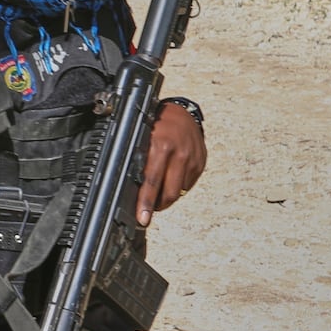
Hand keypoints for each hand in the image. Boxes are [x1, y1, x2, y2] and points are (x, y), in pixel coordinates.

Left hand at [136, 100, 206, 225]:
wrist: (182, 112)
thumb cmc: (157, 123)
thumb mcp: (142, 136)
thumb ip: (139, 158)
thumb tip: (131, 185)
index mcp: (160, 147)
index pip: (151, 181)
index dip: (146, 202)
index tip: (143, 217)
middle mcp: (179, 154)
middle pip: (168, 192)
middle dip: (157, 206)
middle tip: (147, 210)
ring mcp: (192, 160)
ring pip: (178, 191)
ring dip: (167, 197)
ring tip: (157, 192)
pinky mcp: (200, 163)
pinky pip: (188, 184)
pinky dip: (177, 187)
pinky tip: (169, 179)